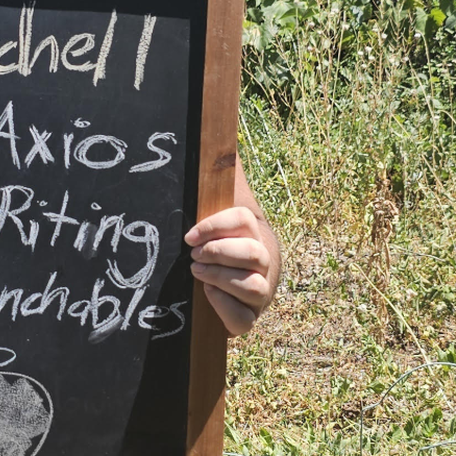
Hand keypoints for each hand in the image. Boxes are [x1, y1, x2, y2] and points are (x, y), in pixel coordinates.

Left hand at [184, 167, 278, 335]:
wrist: (231, 285)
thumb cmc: (219, 243)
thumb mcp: (217, 210)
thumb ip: (219, 177)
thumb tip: (218, 134)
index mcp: (256, 232)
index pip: (244, 220)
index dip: (215, 225)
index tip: (189, 236)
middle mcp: (265, 261)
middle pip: (253, 253)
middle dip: (219, 252)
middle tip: (194, 256)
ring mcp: (262, 293)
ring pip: (253, 286)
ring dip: (221, 279)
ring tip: (198, 272)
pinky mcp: (249, 319)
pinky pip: (244, 321)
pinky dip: (224, 309)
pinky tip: (208, 296)